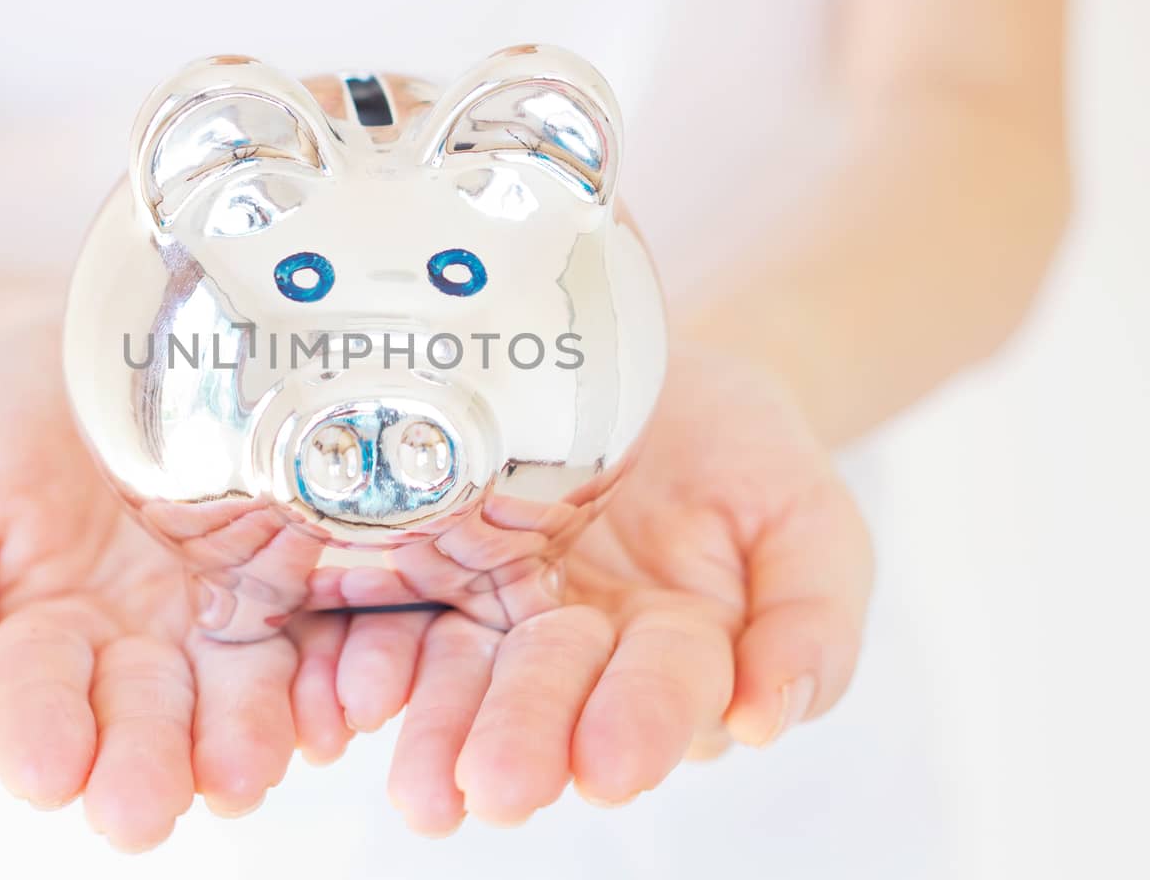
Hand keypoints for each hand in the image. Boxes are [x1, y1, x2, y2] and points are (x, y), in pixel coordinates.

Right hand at [0, 321, 353, 850]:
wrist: (101, 334)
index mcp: (39, 649)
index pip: (34, 702)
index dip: (40, 733)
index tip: (47, 768)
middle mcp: (136, 655)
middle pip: (144, 721)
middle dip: (143, 766)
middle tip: (140, 810)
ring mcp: (224, 620)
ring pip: (237, 696)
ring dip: (239, 742)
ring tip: (238, 774)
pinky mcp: (297, 582)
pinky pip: (320, 637)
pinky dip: (325, 679)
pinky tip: (328, 711)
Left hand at [334, 344, 873, 833]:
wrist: (652, 371)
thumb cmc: (745, 453)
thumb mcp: (809, 521)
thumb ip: (810, 620)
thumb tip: (767, 719)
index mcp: (676, 649)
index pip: (662, 693)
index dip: (638, 726)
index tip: (611, 767)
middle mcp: (578, 646)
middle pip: (547, 694)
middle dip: (523, 739)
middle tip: (493, 789)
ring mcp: (497, 607)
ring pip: (463, 670)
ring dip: (437, 724)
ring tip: (418, 779)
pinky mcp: (432, 566)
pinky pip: (396, 613)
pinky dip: (369, 657)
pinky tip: (349, 690)